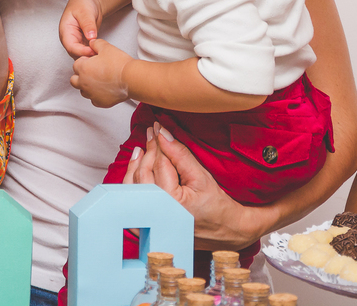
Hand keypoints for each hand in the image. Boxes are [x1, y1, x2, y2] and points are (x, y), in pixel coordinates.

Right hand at [59, 0, 103, 57]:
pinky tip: (101, 51)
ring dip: (90, 56)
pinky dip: (94, 53)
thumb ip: (87, 24)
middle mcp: (70, 39)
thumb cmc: (82, 3)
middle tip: (99, 54)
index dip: (81, 51)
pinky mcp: (84, 43)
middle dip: (86, 56)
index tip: (93, 50)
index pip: (71, 46)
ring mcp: (77, 42)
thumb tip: (91, 36)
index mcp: (65, 31)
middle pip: (75, 54)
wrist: (88, 0)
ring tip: (101, 54)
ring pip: (82, 55)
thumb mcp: (85, 12)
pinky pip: (88, 52)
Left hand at [70, 38, 131, 106]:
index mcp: (83, 69)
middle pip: (74, 80)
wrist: (131, 78)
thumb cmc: (119, 63)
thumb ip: (95, 44)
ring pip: (83, 91)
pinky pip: (93, 100)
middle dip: (80, 75)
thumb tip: (92, 43)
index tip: (92, 61)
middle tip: (92, 71)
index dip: (84, 61)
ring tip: (98, 80)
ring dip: (87, 86)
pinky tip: (104, 89)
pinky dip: (96, 95)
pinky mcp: (100, 102)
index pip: (76, 65)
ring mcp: (91, 94)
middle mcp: (84, 83)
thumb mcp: (106, 47)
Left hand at [124, 121, 263, 249]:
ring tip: (143, 147)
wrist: (225, 230)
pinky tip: (136, 168)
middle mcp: (157, 212)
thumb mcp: (201, 176)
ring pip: (134, 185)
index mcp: (171, 202)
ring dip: (137, 164)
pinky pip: (133, 200)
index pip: (160, 164)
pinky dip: (132, 181)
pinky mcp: (147, 224)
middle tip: (152, 132)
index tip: (157, 126)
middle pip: (144, 173)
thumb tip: (163, 133)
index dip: (158, 143)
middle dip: (149, 150)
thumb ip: (180, 154)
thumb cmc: (216, 205)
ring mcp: (149, 220)